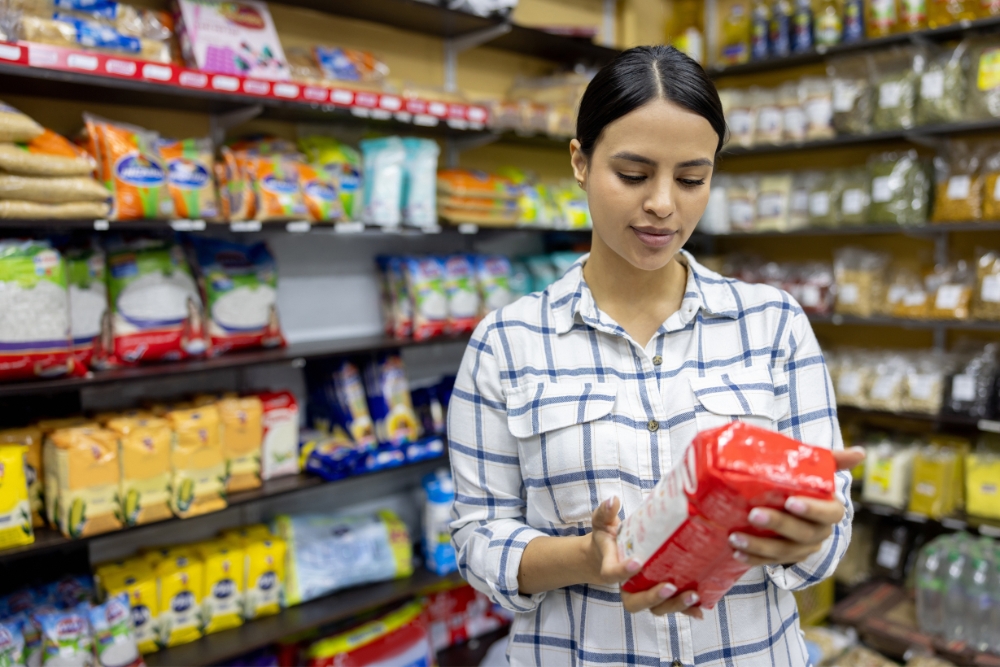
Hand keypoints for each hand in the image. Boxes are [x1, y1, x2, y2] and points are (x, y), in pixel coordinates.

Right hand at [588, 497, 704, 619]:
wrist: (608, 554)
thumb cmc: (607, 537)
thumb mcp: (602, 523)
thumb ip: (605, 512)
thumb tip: (613, 499)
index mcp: (610, 568)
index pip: (612, 574)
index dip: (623, 571)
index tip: (638, 562)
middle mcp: (625, 586)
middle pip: (635, 602)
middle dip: (653, 597)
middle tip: (670, 586)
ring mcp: (641, 593)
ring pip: (656, 608)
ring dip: (674, 605)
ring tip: (692, 595)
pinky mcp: (656, 595)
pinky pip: (670, 606)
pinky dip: (685, 610)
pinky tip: (700, 608)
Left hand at [728, 446, 864, 567]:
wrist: (790, 506)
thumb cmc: (802, 484)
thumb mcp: (814, 470)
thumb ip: (832, 460)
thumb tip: (861, 452)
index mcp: (831, 510)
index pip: (830, 513)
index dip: (812, 509)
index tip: (790, 502)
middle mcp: (820, 532)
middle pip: (804, 533)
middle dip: (778, 525)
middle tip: (753, 514)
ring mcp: (803, 548)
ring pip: (785, 552)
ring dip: (759, 546)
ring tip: (735, 537)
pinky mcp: (786, 558)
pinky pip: (770, 562)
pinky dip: (753, 559)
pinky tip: (736, 552)